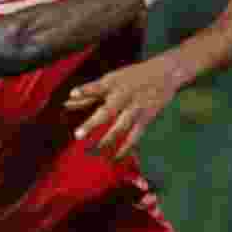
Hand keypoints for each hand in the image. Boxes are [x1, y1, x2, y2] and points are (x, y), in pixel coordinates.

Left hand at [65, 56, 186, 160]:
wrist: (165, 73)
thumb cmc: (130, 77)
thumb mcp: (111, 80)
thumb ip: (89, 93)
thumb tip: (66, 103)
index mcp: (113, 83)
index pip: (97, 87)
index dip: (85, 90)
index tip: (72, 94)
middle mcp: (124, 95)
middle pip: (108, 111)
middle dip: (92, 123)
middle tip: (77, 135)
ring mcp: (136, 107)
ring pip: (121, 127)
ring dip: (107, 140)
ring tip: (94, 152)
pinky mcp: (146, 118)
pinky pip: (135, 136)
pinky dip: (125, 147)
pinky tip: (115, 158)